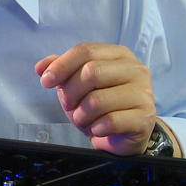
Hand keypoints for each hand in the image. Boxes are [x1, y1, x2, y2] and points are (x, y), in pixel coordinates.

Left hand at [35, 42, 156, 155]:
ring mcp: (143, 93)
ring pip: (97, 100)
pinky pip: (109, 121)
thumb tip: (41, 67)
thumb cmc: (101, 105)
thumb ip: (61, 70)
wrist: (123, 135)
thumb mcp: (77, 84)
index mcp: (119, 55)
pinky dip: (96, 128)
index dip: (61, 65)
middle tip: (68, 105)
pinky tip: (98, 129)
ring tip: (84, 119)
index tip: (46, 82)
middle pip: (90, 72)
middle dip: (71, 93)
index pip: (85, 50)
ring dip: (81, 115)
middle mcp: (135, 69)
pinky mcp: (144, 117)